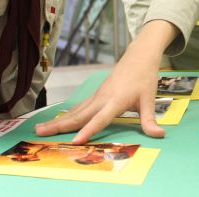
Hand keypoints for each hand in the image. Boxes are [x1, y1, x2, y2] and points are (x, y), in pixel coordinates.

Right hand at [34, 20, 177, 143]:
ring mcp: (97, 96)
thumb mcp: (150, 99)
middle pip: (78, 115)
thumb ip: (150, 119)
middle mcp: (102, 98)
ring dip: (57, 121)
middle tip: (39, 134)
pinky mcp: (96, 95)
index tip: (76, 142)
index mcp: (115, 100)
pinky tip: (56, 123)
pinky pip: (78, 107)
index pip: (100, 119)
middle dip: (59, 126)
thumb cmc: (144, 77)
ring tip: (39, 129)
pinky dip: (66, 116)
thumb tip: (159, 135)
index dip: (89, 130)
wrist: (138, 56)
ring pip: (74, 111)